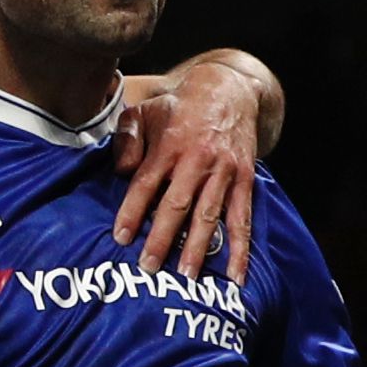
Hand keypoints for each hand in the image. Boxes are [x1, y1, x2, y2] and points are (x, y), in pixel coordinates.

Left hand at [111, 57, 263, 281]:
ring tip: (187, 277)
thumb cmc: (178, 108)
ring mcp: (223, 171)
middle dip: (162, 238)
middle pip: (177, 204)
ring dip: (198, 248)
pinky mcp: (244, 179)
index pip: (145, 183)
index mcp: (168, 145)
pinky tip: (236, 275)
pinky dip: (241, 248)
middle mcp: (197, 160)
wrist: (229, 89)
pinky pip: (242, 218)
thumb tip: (122, 172)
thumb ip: (127, 139)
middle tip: (148, 267)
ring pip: (209, 215)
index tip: (121, 238)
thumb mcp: (145, 111)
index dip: (132, 211)